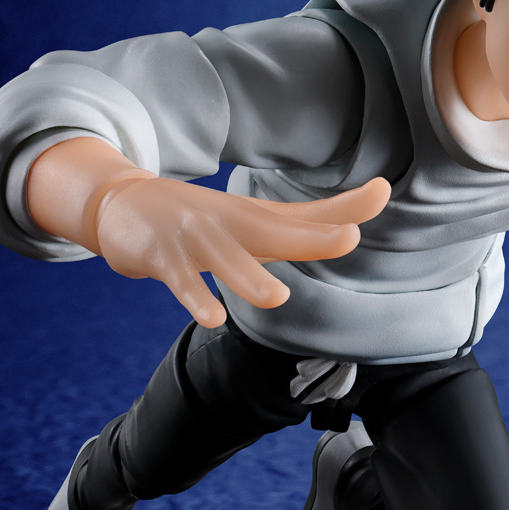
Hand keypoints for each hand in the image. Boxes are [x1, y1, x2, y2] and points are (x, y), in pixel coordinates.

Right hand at [95, 176, 391, 327]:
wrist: (125, 204)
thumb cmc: (205, 221)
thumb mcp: (254, 222)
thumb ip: (302, 227)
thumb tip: (355, 226)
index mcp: (259, 219)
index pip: (311, 214)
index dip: (347, 207)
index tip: (383, 191)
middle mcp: (233, 224)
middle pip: (277, 231)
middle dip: (313, 236)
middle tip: (350, 236)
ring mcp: (197, 238)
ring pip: (227, 260)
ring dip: (250, 277)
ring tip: (276, 296)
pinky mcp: (163, 257)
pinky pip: (182, 281)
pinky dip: (196, 299)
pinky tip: (212, 318)